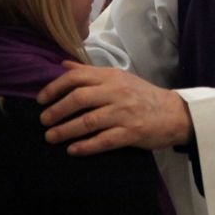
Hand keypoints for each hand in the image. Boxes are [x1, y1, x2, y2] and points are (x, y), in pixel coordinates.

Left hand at [37, 61, 192, 155]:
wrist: (174, 113)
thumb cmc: (142, 95)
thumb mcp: (118, 78)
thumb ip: (89, 72)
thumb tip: (62, 65)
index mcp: (111, 77)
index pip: (77, 77)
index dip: (55, 88)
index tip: (41, 99)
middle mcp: (116, 93)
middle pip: (79, 99)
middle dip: (56, 111)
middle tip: (43, 121)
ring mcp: (124, 113)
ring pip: (88, 121)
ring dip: (66, 130)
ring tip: (51, 137)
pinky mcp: (131, 133)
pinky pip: (103, 140)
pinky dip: (86, 146)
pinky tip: (72, 150)